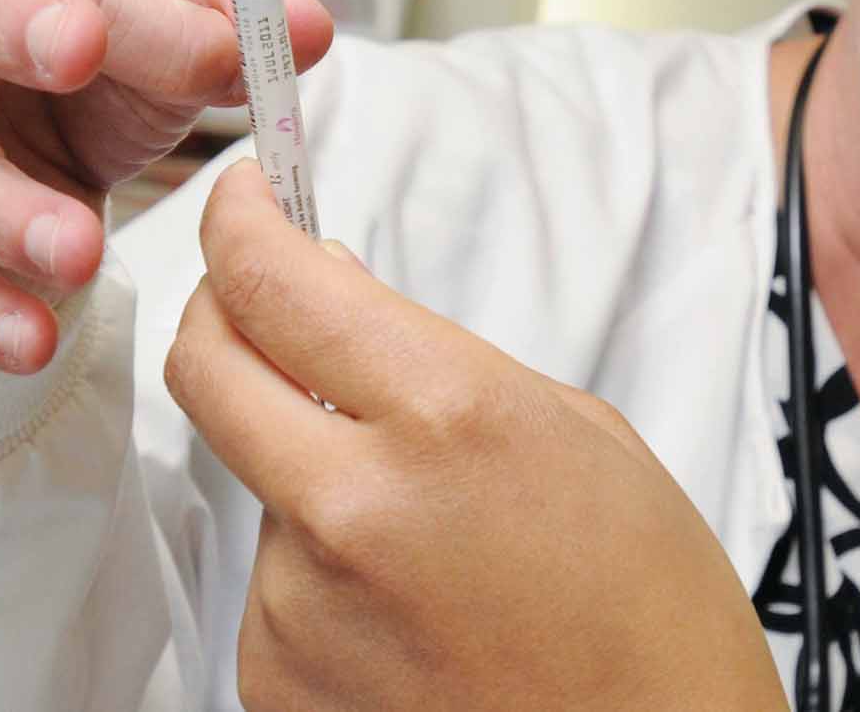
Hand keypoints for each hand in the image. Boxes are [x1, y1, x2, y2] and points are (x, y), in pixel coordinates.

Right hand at [0, 0, 332, 371]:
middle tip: (81, 56)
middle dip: (2, 33)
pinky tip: (32, 337)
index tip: (207, 42)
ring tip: (77, 252)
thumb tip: (306, 23)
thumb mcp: (172, 6)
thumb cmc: (94, 34)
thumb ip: (239, 6)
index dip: (127, 0)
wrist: (28, 106)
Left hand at [165, 160, 787, 711]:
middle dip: (225, 311)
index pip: (277, 283)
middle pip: (207, 365)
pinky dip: (322, 567)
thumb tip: (336, 309)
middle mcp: (354, 506)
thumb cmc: (651, 613)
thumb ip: (442, 363)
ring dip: (308, 465)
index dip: (244, 219)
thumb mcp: (581, 435)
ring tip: (428, 525)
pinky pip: (272, 581)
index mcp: (449, 418)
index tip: (247, 195)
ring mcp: (302, 604)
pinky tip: (413, 599)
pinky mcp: (277, 681)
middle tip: (267, 300)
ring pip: (255, 479)